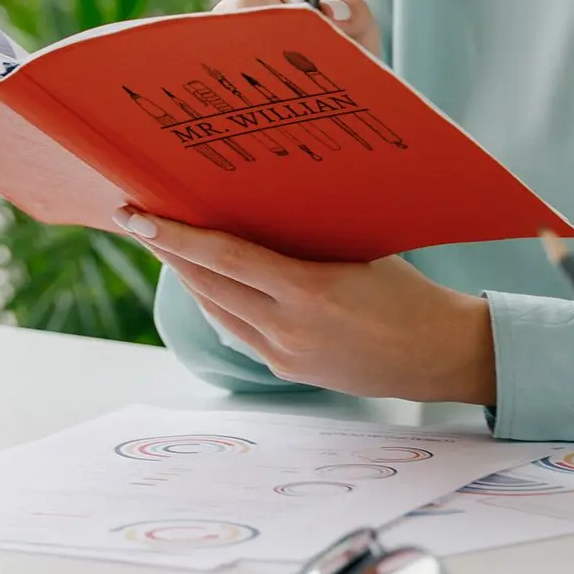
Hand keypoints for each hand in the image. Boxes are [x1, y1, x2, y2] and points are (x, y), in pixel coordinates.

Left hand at [120, 208, 496, 404]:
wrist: (438, 355)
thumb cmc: (407, 291)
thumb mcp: (360, 249)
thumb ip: (307, 236)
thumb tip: (258, 203)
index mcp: (310, 291)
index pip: (226, 258)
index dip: (177, 236)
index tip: (139, 216)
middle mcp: (289, 329)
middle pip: (208, 285)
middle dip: (168, 250)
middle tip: (136, 218)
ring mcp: (284, 355)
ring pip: (217, 309)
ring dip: (187, 276)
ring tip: (161, 242)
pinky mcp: (286, 370)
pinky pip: (238, 329)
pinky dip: (216, 300)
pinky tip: (204, 280)